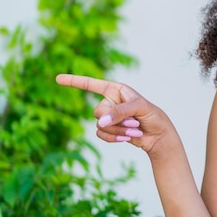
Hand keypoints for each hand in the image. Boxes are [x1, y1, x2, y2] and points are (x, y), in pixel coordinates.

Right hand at [56, 74, 177, 154]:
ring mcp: (108, 117)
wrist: (158, 135)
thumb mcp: (140, 109)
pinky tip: (128, 138)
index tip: (57, 79)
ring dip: (118, 130)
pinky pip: (101, 135)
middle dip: (116, 119)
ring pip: (100, 125)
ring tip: (135, 129)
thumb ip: (120, 112)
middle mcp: (110, 101)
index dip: (74, 81)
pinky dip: (114, 138)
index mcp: (116, 90)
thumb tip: (100, 122)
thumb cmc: (153, 116)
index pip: (91, 84)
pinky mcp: (109, 130)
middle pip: (97, 111)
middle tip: (135, 121)